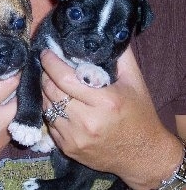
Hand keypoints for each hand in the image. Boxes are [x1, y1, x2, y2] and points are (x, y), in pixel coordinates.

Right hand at [0, 56, 17, 189]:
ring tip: (11, 87)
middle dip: (18, 83)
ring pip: (18, 116)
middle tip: (14, 70)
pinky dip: (11, 117)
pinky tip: (3, 108)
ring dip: (17, 100)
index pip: (4, 85)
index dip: (12, 69)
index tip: (12, 57)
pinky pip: (11, 130)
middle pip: (18, 100)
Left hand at [40, 47, 182, 189]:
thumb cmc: (140, 115)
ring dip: (45, 92)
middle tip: (48, 66)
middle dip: (45, 75)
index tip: (46, 53)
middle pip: (50, 91)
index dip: (50, 62)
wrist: (143, 156)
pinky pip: (49, 123)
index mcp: (104, 101)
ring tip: (51, 83)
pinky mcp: (68, 148)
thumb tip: (107, 33)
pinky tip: (57, 103)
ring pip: (45, 106)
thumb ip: (121, 56)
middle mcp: (86, 121)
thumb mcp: (135, 82)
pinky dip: (49, 110)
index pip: (64, 77)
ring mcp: (75, 137)